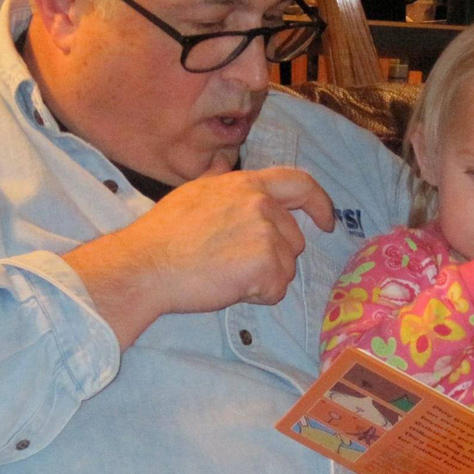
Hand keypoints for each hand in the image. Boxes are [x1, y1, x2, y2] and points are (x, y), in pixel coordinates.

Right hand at [65, 165, 334, 347]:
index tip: (326, 221)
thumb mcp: (195, 194)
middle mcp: (260, 202)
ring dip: (263, 278)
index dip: (319, 203)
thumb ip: (225, 188)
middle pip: (293, 238)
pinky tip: (228, 287)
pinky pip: (277, 289)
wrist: (147, 265)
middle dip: (274, 258)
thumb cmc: (163, 235)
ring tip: (225, 274)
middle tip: (237, 266)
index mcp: (245, 183)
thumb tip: (235, 177)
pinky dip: (257, 296)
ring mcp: (265, 231)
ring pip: (286, 267)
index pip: (299, 182)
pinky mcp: (265, 262)